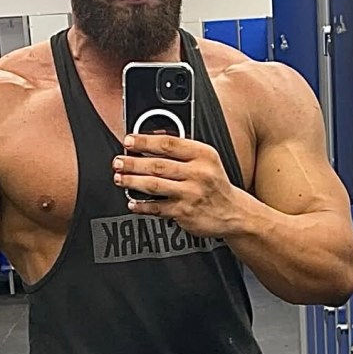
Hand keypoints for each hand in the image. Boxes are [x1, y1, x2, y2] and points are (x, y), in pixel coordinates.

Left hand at [114, 135, 243, 237]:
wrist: (234, 213)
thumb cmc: (215, 184)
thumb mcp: (207, 160)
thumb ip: (183, 149)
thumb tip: (150, 140)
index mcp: (204, 155)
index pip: (169, 144)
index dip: (145, 141)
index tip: (128, 141)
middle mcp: (198, 174)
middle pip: (158, 165)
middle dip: (132, 163)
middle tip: (118, 161)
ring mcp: (191, 194)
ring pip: (154, 185)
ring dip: (132, 181)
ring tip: (119, 178)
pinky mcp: (184, 213)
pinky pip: (157, 208)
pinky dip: (141, 205)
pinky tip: (132, 202)